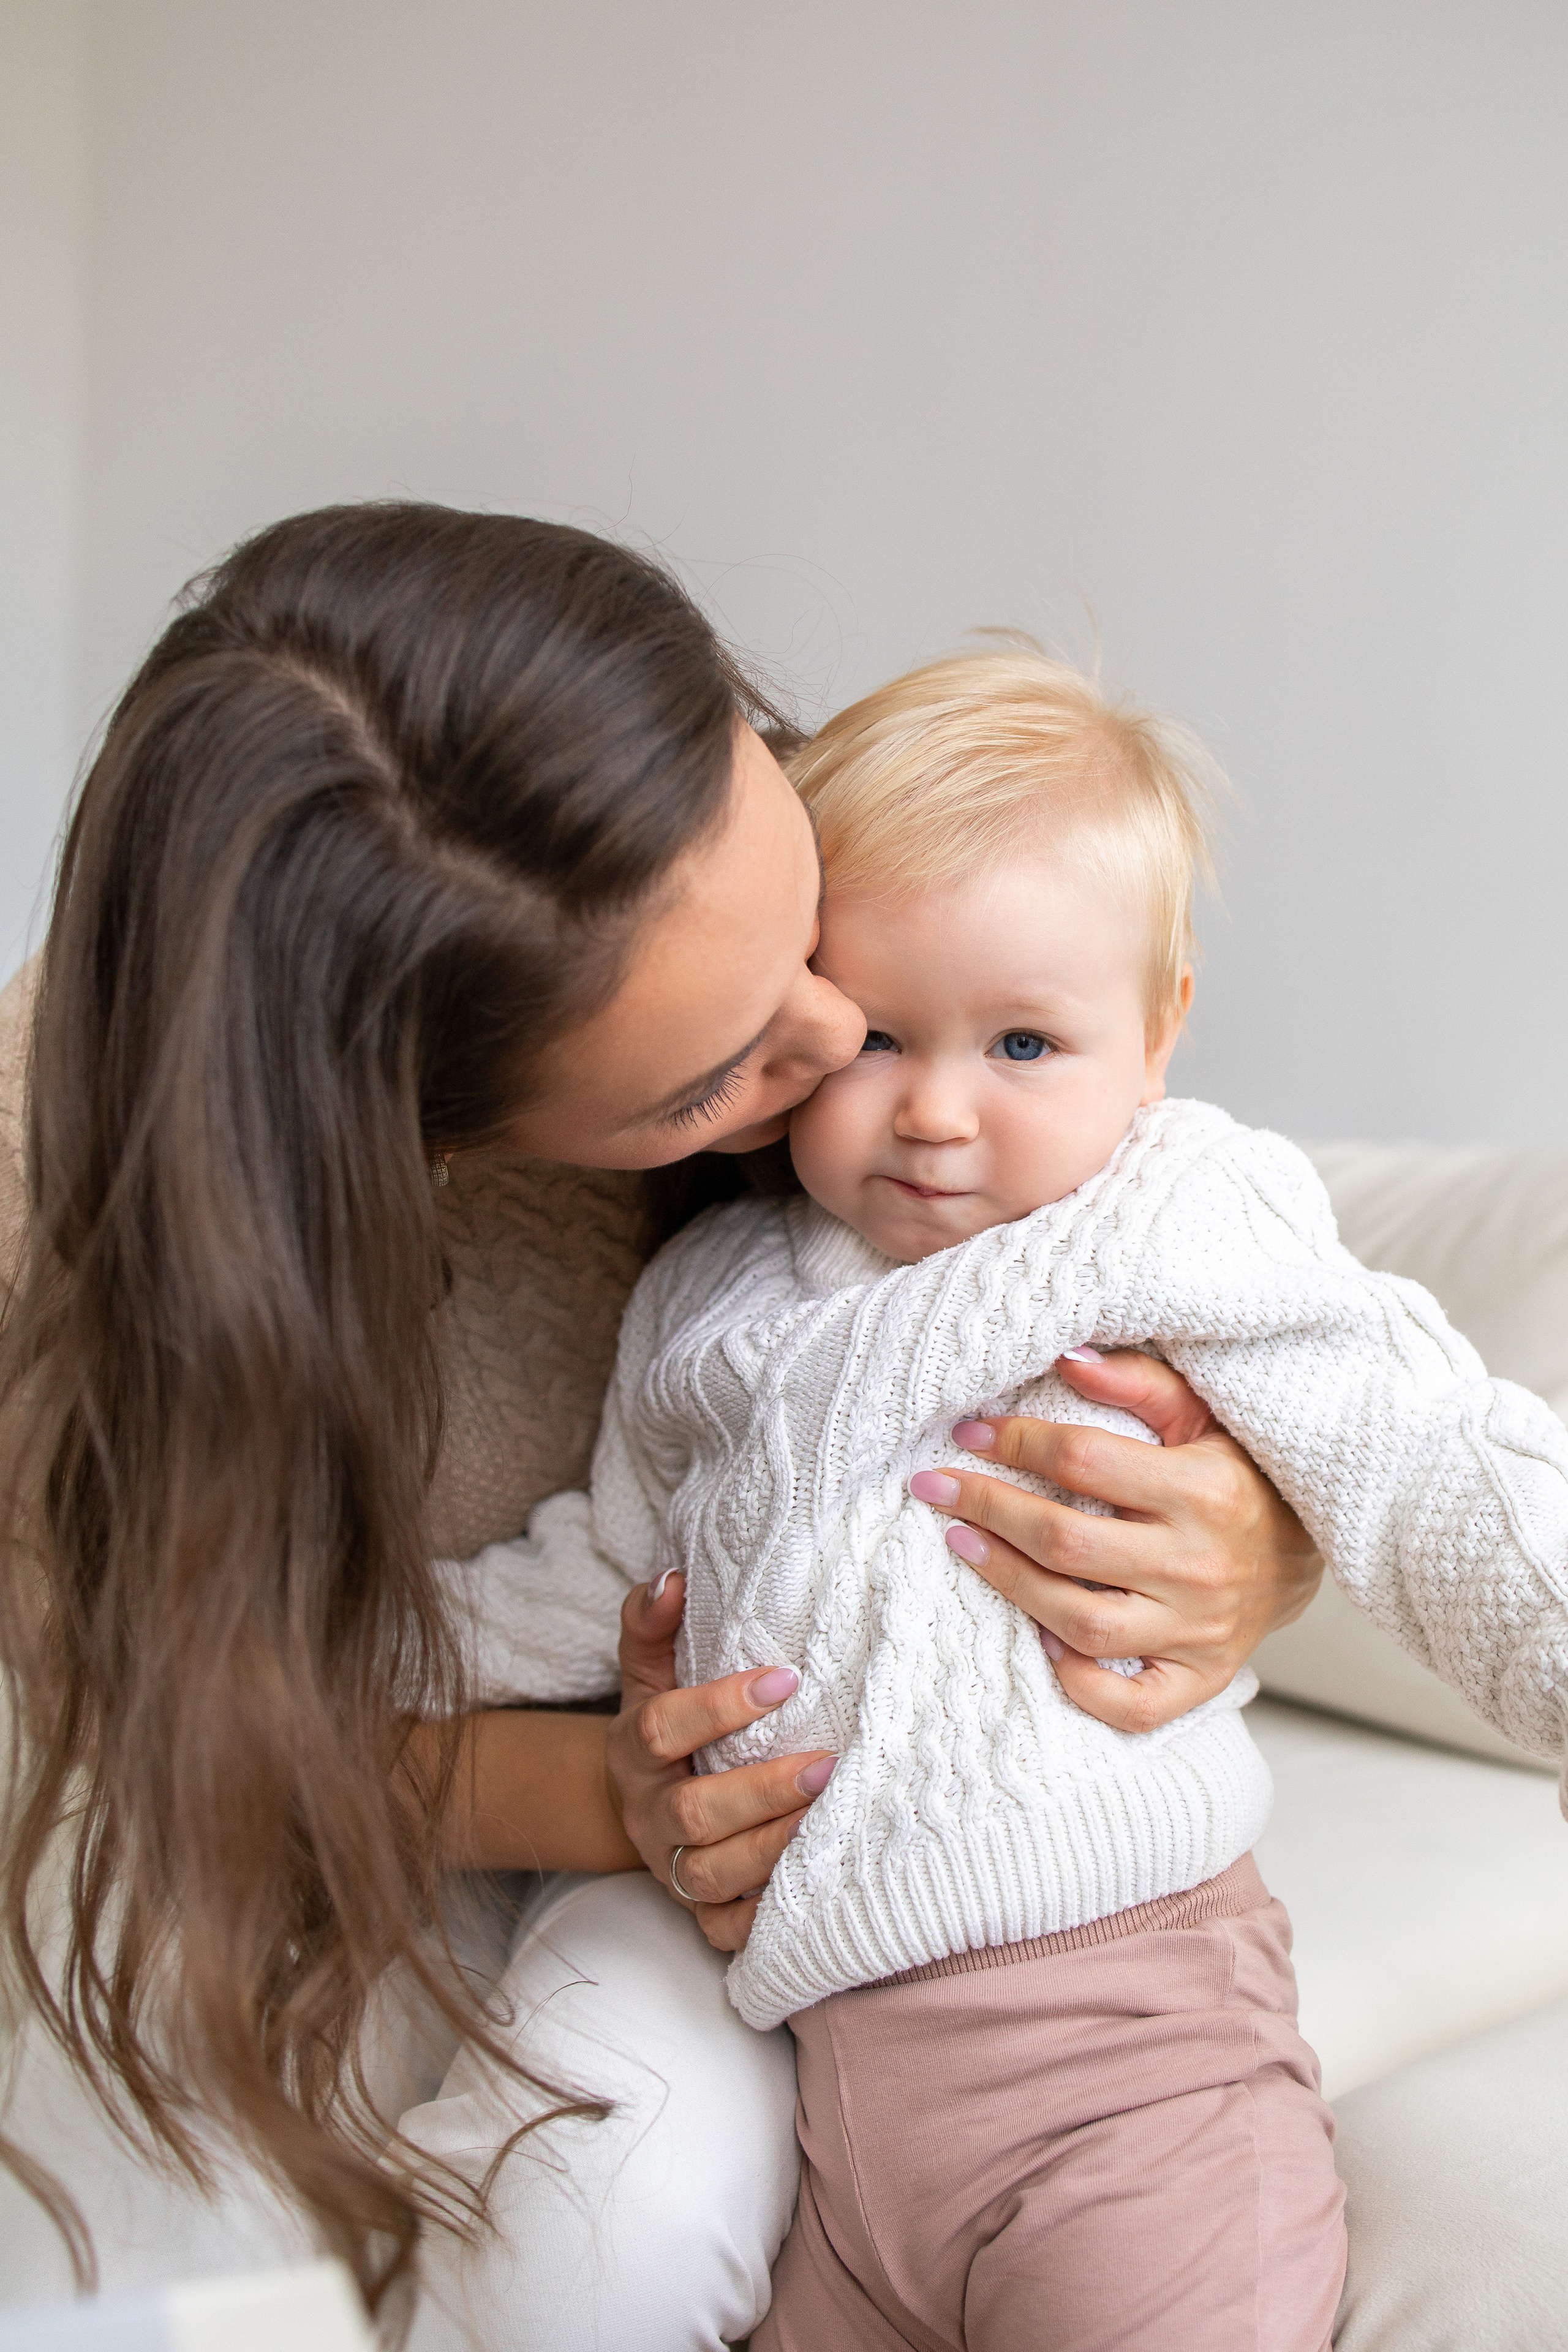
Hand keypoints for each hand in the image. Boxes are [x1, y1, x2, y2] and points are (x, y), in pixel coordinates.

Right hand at [605, 1574, 836, 1953]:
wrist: (642, 1801)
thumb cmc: (662, 1722)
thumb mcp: (649, 1668)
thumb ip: (653, 1621)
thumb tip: (672, 1577)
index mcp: (633, 1749)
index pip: (665, 1727)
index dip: (720, 1706)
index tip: (786, 1678)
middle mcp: (648, 1814)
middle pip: (693, 1813)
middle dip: (761, 1791)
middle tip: (827, 1763)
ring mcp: (671, 1869)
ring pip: (711, 1875)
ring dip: (774, 1848)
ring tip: (832, 1814)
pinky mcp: (700, 1916)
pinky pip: (729, 1934)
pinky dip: (767, 1918)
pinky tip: (816, 1885)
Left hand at [909, 1350, 1320, 1732]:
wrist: (1308, 1549)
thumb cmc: (1240, 1472)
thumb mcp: (1203, 1413)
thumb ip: (1138, 1382)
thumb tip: (1066, 1357)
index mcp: (1203, 1489)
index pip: (1085, 1462)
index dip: (1017, 1442)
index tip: (969, 1432)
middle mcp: (1200, 1565)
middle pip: (1068, 1543)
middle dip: (989, 1509)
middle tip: (935, 1486)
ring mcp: (1201, 1631)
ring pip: (1083, 1624)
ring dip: (1010, 1584)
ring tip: (964, 1545)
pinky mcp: (1202, 1678)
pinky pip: (1132, 1704)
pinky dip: (1081, 1682)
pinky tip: (1042, 1641)